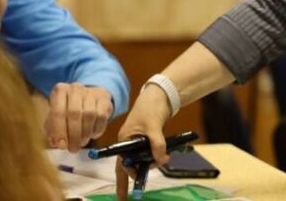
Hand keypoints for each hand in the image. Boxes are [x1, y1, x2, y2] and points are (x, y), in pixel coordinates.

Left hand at [45, 83, 113, 151]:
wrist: (88, 97)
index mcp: (60, 91)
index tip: (61, 145)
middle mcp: (75, 88)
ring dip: (85, 133)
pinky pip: (102, 116)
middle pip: (74, 113)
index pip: (58, 112)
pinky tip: (92, 134)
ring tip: (82, 142)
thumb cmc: (67, 110)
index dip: (59, 130)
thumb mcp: (55, 118)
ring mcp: (91, 92)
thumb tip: (59, 144)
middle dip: (74, 134)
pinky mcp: (104, 98)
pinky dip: (97, 129)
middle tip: (73, 148)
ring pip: (89, 115)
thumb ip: (53, 131)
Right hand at [114, 85, 172, 200]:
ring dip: (148, 164)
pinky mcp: (147, 139)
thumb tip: (160, 159)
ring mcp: (137, 141)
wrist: (161, 94)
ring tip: (162, 163)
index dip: (129, 171)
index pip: (123, 160)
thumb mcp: (154, 126)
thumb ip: (157, 143)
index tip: (139, 177)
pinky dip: (154, 157)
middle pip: (126, 164)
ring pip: (139, 159)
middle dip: (131, 178)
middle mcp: (128, 142)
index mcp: (124, 139)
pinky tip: (162, 159)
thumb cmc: (151, 107)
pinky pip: (148, 153)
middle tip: (129, 196)